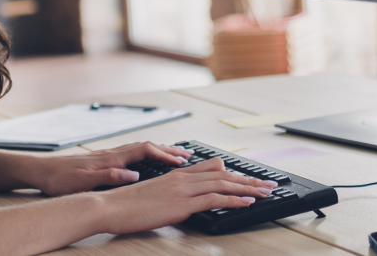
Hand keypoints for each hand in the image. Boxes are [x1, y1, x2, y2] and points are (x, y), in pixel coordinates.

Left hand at [30, 141, 193, 196]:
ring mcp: (109, 156)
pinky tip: (150, 160)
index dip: (165, 155)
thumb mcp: (84, 181)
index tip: (182, 161)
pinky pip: (133, 153)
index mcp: (111, 158)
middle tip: (189, 154)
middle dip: (169, 149)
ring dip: (160, 150)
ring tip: (176, 156)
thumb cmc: (60, 179)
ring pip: (141, 148)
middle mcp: (112, 154)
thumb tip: (134, 174)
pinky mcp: (104, 160)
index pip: (145, 151)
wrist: (42, 171)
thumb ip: (109, 177)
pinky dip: (148, 154)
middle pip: (148, 146)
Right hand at [96, 157, 277, 234]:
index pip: (212, 169)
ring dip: (248, 188)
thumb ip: (172, 193)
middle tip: (268, 184)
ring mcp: (183, 189)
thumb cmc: (126, 205)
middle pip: (223, 175)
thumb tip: (185, 198)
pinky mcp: (181, 203)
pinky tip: (247, 202)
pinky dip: (233, 199)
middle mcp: (182, 178)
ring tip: (265, 192)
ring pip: (223, 184)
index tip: (249, 178)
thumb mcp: (154, 194)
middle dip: (248, 180)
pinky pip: (213, 198)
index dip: (233, 174)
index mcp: (176, 175)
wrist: (109, 206)